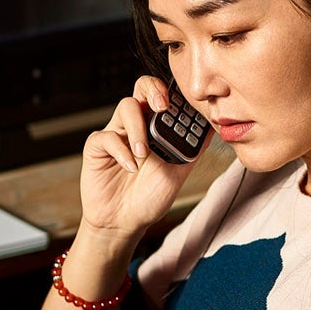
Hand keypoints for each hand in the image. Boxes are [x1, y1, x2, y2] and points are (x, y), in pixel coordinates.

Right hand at [79, 76, 197, 238]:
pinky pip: (107, 137)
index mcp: (156, 126)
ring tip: (144, 153)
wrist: (126, 222)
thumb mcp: (179, 172)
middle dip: (153, 89)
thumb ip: (193, 149)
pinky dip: (122, 151)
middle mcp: (136, 124)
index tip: (183, 103)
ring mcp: (116, 133)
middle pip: (141, 87)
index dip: (172, 91)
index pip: (163, 95)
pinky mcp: (97, 146)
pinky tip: (130, 167)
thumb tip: (213, 127)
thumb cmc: (150, 196)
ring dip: (138, 128)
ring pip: (126, 107)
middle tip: (162, 106)